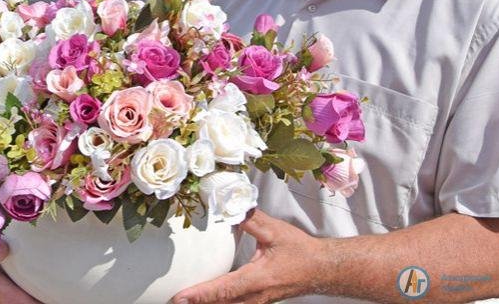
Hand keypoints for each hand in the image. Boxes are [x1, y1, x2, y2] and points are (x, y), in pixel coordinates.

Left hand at [170, 209, 329, 303]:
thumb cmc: (301, 252)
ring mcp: (258, 301)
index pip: (224, 288)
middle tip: (175, 300)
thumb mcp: (275, 231)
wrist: (322, 268)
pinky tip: (210, 299)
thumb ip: (251, 218)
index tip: (182, 297)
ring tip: (187, 301)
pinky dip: (220, 302)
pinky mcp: (259, 300)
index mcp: (258, 279)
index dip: (201, 294)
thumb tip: (231, 204)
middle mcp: (256, 295)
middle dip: (197, 303)